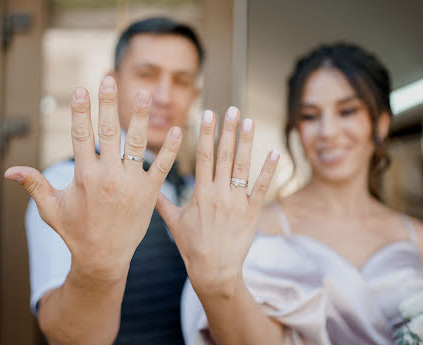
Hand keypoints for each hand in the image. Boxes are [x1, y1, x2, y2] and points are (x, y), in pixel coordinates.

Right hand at [5, 76, 181, 282]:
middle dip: (107, 104)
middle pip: (108, 132)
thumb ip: (35, 185)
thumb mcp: (51, 209)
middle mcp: (107, 175)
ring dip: (139, 117)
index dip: (80, 110)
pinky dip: (169, 148)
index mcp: (83, 176)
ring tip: (143, 94)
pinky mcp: (149, 193)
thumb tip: (9, 170)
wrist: (104, 258)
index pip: (80, 135)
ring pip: (136, 144)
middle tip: (108, 79)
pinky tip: (176, 129)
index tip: (81, 88)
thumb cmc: (76, 233)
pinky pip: (161, 166)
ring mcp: (130, 183)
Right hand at [157, 107, 278, 297]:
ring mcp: (237, 202)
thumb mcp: (174, 224)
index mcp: (200, 193)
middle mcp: (219, 193)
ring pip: (242, 167)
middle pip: (224, 156)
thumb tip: (148, 189)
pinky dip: (269, 170)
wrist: (214, 271)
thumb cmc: (192, 247)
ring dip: (246, 143)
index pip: (203, 156)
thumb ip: (162, 203)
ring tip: (249, 122)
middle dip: (228, 131)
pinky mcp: (251, 212)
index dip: (206, 133)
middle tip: (232, 109)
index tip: (209, 114)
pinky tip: (274, 152)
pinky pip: (261, 188)